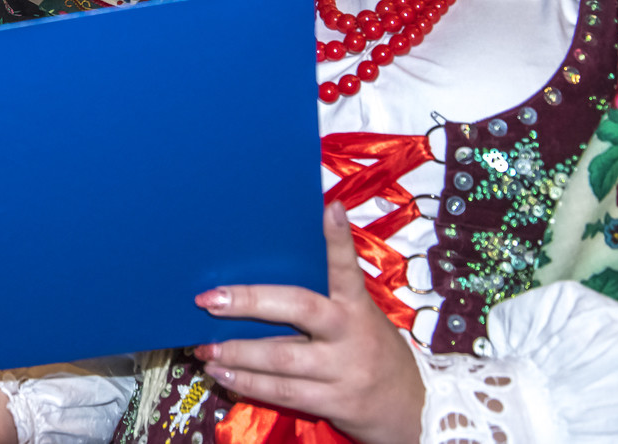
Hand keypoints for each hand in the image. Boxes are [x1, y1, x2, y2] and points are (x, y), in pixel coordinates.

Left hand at [193, 203, 422, 443]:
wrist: (413, 408)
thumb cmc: (371, 351)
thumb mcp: (360, 319)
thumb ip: (324, 301)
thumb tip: (262, 280)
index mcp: (358, 307)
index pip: (347, 269)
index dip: (339, 241)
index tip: (330, 209)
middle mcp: (351, 334)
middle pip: (299, 309)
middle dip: (249, 302)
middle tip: (209, 300)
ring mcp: (343, 370)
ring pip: (281, 359)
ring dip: (237, 353)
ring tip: (204, 349)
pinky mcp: (334, 402)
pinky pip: (284, 392)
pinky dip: (248, 384)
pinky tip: (223, 375)